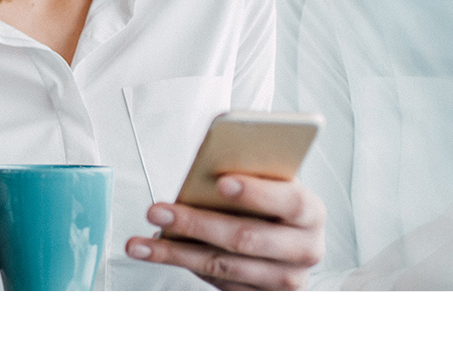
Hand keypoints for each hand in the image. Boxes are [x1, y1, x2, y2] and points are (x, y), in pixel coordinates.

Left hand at [125, 174, 324, 290]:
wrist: (290, 242)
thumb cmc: (273, 204)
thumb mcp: (272, 183)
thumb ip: (252, 171)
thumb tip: (212, 155)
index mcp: (311, 212)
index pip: (288, 201)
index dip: (256, 192)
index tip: (221, 182)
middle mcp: (304, 249)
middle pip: (245, 238)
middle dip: (196, 223)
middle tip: (159, 210)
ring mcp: (284, 279)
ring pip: (222, 265)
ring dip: (176, 252)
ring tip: (142, 241)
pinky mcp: (260, 296)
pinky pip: (218, 281)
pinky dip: (185, 264)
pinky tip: (159, 252)